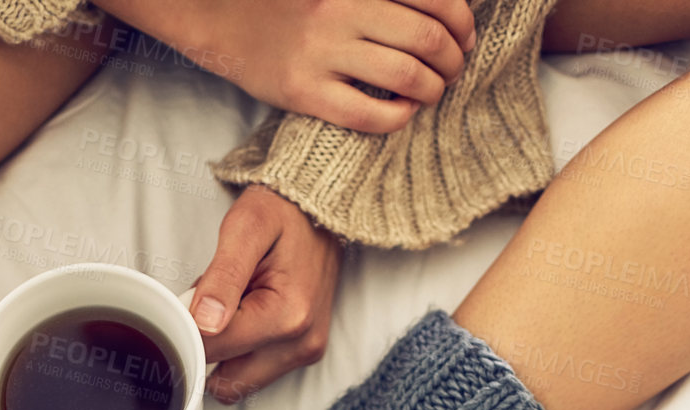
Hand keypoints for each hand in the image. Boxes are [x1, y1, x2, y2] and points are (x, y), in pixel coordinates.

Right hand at [103, 0, 476, 133]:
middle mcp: (343, 10)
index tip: (465, 37)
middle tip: (452, 71)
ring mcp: (323, 53)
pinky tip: (401, 114)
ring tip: (431, 93)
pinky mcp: (305, 93)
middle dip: (453, 60)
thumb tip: (437, 15)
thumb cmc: (290, 5)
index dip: (461, 20)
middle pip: (426, 38)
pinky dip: (399, 117)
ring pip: (405, 76)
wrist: (224, 20)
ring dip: (432, 90)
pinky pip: (369, 113)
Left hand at [190, 186, 342, 402]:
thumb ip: (222, 276)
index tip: (193, 298)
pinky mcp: (305, 354)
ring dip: (225, 353)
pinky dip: (242, 352)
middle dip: (209, 347)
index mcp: (287, 316)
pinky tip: (248, 316)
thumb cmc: (283, 212)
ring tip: (234, 307)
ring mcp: (305, 353)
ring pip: (238, 383)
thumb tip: (204, 322)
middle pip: (225, 380)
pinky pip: (254, 374)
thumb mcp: (246, 228)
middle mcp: (301, 344)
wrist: (320, 209)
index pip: (212, 350)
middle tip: (213, 305)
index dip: (190, 325)